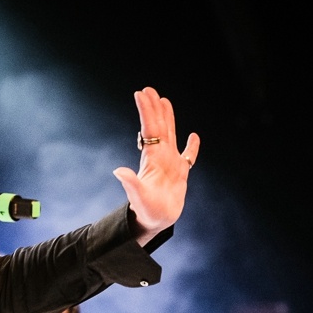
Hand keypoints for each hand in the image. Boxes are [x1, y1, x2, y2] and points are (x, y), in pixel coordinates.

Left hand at [112, 87, 200, 246]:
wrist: (155, 222)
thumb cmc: (146, 211)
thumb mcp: (138, 197)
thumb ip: (131, 183)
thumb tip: (118, 171)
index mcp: (152, 158)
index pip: (150, 129)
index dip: (146, 111)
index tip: (141, 93)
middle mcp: (160, 157)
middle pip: (158, 127)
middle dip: (154, 108)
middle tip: (150, 89)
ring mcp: (171, 164)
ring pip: (170, 135)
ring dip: (168, 118)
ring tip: (165, 101)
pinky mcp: (181, 174)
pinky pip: (189, 157)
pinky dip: (192, 147)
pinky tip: (194, 136)